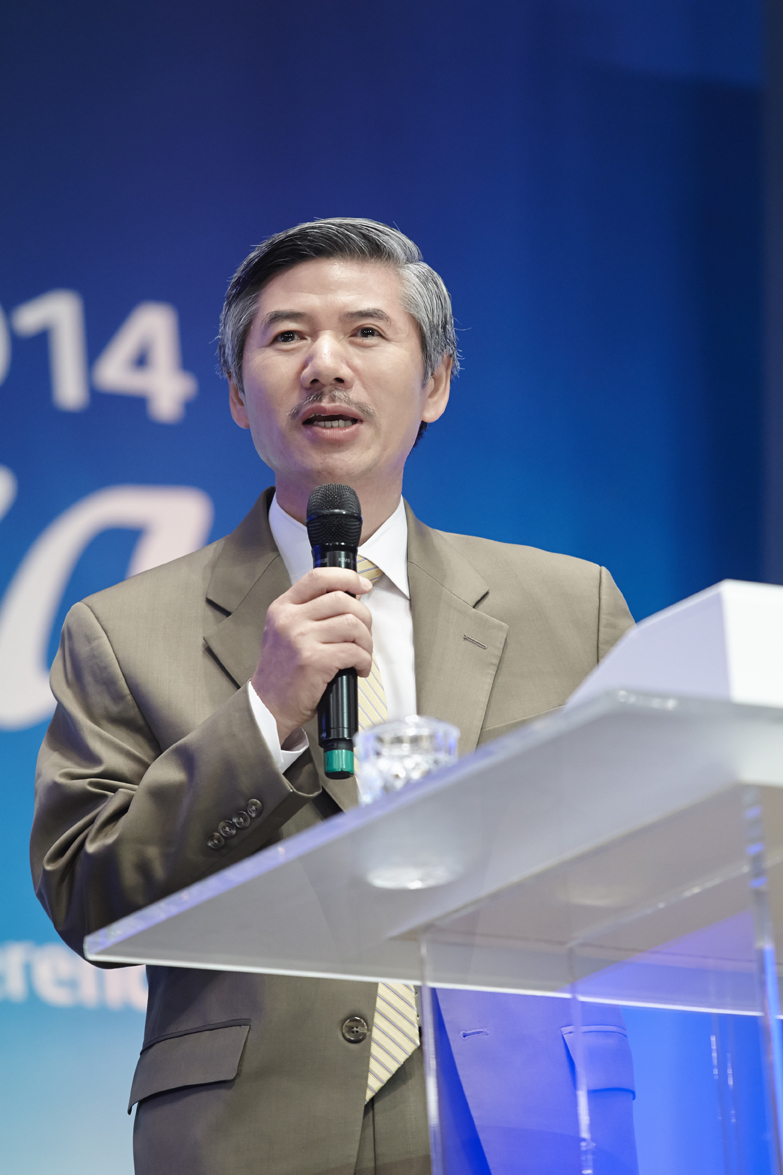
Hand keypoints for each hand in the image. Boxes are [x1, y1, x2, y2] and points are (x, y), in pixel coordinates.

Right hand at [251, 567, 373, 745]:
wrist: (268, 705)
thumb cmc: (282, 671)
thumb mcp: (285, 631)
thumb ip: (310, 612)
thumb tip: (350, 599)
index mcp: (283, 607)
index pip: (318, 577)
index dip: (347, 577)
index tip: (363, 585)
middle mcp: (289, 619)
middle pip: (343, 600)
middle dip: (364, 617)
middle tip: (364, 635)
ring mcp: (301, 639)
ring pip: (352, 625)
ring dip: (366, 641)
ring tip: (362, 654)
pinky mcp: (314, 660)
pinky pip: (353, 651)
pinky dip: (364, 661)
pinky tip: (359, 669)